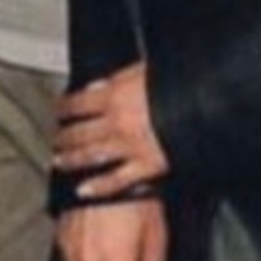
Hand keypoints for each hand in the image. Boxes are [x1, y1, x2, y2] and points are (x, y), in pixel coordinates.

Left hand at [52, 61, 169, 198]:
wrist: (205, 103)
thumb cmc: (179, 84)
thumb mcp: (145, 69)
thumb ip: (118, 79)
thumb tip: (98, 86)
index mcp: (115, 96)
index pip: (78, 103)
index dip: (64, 107)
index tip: (59, 110)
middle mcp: (116, 122)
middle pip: (79, 131)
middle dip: (63, 136)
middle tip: (55, 139)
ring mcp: (128, 146)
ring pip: (91, 155)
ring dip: (71, 159)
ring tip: (60, 161)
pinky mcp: (145, 166)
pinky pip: (116, 180)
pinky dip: (98, 186)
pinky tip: (84, 190)